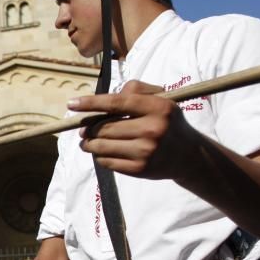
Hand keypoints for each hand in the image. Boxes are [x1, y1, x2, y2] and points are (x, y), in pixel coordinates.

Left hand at [71, 80, 197, 179]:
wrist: (188, 155)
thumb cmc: (167, 121)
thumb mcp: (160, 99)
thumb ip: (134, 90)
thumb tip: (103, 101)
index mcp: (158, 108)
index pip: (116, 103)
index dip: (91, 103)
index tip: (71, 103)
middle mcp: (152, 130)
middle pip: (104, 127)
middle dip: (87, 128)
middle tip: (82, 129)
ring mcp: (145, 151)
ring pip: (101, 146)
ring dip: (88, 143)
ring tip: (86, 141)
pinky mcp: (139, 169)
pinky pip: (107, 162)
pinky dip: (99, 156)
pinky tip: (101, 152)